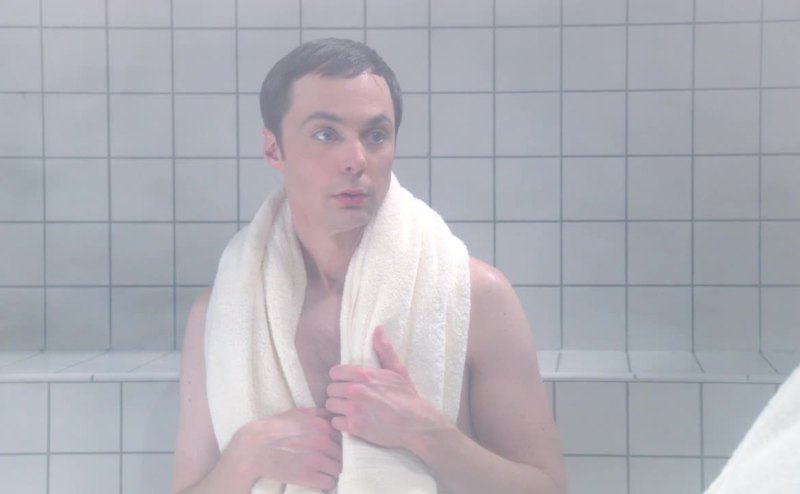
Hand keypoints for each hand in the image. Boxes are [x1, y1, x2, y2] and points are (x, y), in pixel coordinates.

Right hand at [226, 407, 341, 489]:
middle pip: (343, 454)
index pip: (343, 438)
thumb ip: (318, 413)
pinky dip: (326, 483)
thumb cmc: (274, 429)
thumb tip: (333, 416)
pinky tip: (318, 480)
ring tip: (322, 472)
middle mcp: (323, 442)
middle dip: (336, 458)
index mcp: (323, 425)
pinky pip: (329, 482)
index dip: (338, 444)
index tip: (331, 449)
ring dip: (332, 472)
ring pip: (338, 470)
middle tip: (326, 462)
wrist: (253, 448)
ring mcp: (317, 460)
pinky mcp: (309, 477)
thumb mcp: (297, 413)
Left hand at [325, 326, 448, 451]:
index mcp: (364, 374)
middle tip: (349, 397)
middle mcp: (356, 390)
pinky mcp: (354, 427)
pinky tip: (352, 421)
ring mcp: (354, 409)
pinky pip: (335, 422)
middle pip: (331, 390)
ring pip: (331, 405)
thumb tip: (377, 328)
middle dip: (338, 393)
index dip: (340, 378)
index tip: (347, 383)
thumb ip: (384, 349)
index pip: (334, 372)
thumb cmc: (407, 396)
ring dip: (339, 408)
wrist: (416, 425)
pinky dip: (342, 423)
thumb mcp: (398, 369)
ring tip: (350, 409)